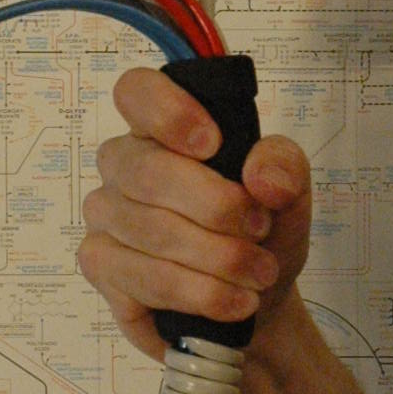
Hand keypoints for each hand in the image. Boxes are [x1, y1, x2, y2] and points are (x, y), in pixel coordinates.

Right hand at [77, 65, 311, 364]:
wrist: (257, 299)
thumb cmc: (261, 233)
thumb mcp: (290, 194)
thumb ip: (283, 167)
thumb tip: (263, 179)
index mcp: (162, 130)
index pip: (137, 92)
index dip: (168, 112)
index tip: (213, 144)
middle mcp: (124, 166)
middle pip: (149, 172)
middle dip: (217, 207)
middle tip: (262, 232)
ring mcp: (106, 216)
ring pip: (151, 231)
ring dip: (219, 259)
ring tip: (260, 275)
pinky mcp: (102, 266)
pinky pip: (146, 278)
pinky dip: (200, 293)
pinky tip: (233, 302)